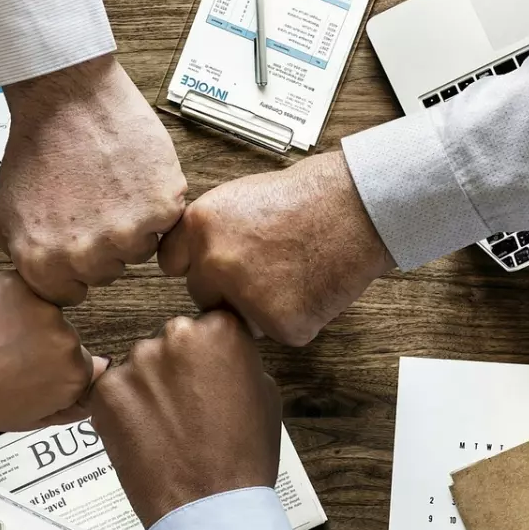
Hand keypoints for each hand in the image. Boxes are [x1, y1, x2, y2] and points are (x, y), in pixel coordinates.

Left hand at [0, 55, 186, 304]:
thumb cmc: (37, 146)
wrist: (67, 98)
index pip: (69, 294)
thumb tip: (41, 279)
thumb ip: (22, 257)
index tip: (74, 240)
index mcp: (43, 263)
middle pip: (106, 274)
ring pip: (139, 251)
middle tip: (91, 204)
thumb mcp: (3, 213)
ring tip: (111, 188)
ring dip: (131, 226)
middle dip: (101, 245)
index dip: (72, 266)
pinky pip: (165, 224)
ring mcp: (126, 234)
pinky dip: (155, 203)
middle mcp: (85, 255)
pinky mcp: (160, 208)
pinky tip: (132, 178)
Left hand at [0, 271, 106, 434]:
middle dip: (41, 343)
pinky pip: (23, 289)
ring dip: (25, 319)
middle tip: (4, 359)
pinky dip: (7, 300)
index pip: (81, 364)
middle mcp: (68, 338)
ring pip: (44, 310)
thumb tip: (100, 375)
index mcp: (75, 375)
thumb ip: (72, 402)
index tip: (28, 374)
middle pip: (64, 335)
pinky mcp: (18, 283)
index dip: (51, 369)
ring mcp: (43, 307)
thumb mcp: (29, 418)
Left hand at [88, 312, 280, 527]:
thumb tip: (219, 356)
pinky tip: (142, 435)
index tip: (208, 378)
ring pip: (140, 365)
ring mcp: (136, 361)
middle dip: (175, 367)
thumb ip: (238, 361)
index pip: (208, 325)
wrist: (209, 506)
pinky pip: (112, 390)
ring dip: (148, 387)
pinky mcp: (106, 390)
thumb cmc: (244, 455)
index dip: (207, 355)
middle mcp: (175, 335)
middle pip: (171, 341)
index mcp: (219, 330)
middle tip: (186, 407)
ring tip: (164, 426)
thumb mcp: (265, 394)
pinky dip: (123, 409)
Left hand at [158, 152, 394, 345]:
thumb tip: (192, 259)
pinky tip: (312, 286)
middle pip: (203, 295)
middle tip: (267, 268)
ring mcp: (246, 296)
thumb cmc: (306, 197)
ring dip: (260, 307)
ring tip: (293, 273)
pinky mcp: (281, 324)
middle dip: (227, 289)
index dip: (196, 264)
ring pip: (239, 319)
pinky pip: (279, 332)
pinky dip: (297, 317)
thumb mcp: (238, 198)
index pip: (171, 264)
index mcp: (200, 227)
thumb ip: (209, 232)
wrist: (357, 207)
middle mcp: (215, 262)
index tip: (212, 265)